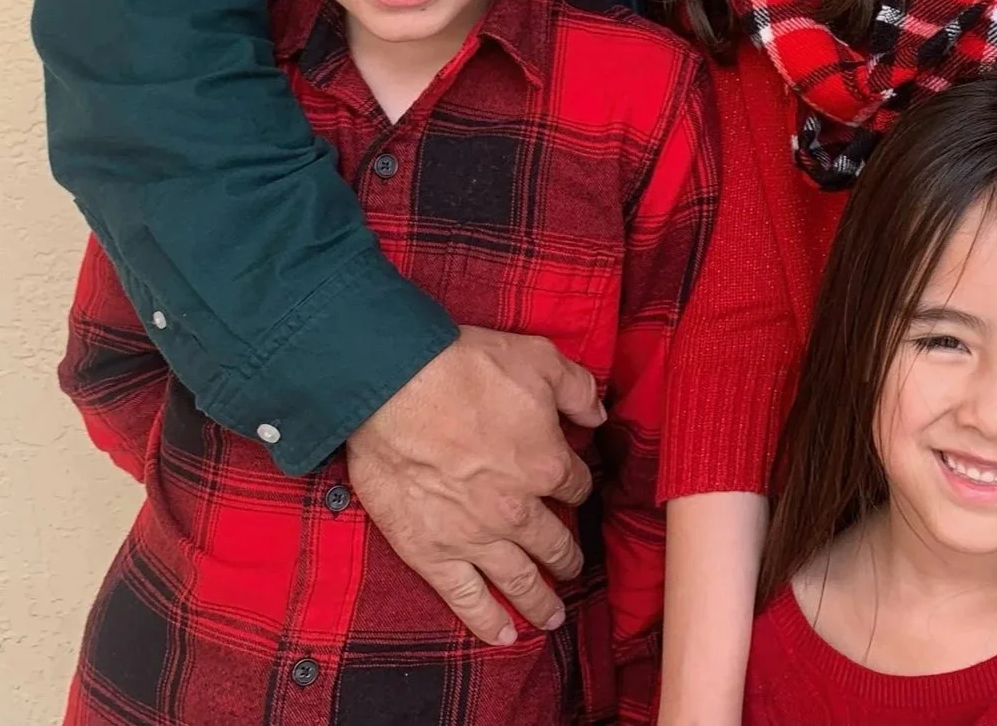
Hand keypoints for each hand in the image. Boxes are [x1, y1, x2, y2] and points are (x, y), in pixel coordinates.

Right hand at [345, 326, 604, 644]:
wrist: (397, 388)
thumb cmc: (468, 368)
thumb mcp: (540, 359)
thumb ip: (578, 389)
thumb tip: (599, 415)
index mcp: (547, 464)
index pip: (576, 485)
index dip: (579, 484)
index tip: (576, 486)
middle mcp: (517, 510)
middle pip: (554, 542)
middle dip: (568, 556)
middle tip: (575, 567)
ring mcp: (475, 537)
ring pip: (520, 580)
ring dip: (541, 601)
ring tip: (554, 617)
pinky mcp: (431, 552)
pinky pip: (466, 598)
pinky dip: (486, 621)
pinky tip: (505, 637)